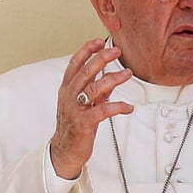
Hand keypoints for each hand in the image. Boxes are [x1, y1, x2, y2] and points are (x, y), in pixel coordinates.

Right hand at [50, 38, 133, 178]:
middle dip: (101, 58)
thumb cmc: (74, 127)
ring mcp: (75, 109)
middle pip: (85, 71)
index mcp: (67, 89)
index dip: (87, 51)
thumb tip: (111, 79)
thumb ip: (97, 92)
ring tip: (127, 74)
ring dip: (112, 79)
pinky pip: (102, 111)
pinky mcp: (83, 123)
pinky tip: (128, 107)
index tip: (99, 42)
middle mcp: (69, 96)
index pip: (75, 64)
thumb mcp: (84, 104)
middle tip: (116, 51)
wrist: (65, 151)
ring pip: (94, 88)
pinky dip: (117, 107)